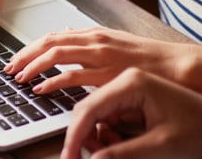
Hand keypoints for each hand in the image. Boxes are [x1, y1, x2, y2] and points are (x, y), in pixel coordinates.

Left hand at [4, 27, 201, 93]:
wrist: (179, 66)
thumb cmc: (149, 58)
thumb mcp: (115, 41)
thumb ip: (89, 39)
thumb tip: (67, 31)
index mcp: (94, 34)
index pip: (52, 36)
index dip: (30, 47)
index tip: (15, 58)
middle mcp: (94, 41)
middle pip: (48, 43)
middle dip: (24, 55)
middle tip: (8, 67)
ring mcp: (100, 56)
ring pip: (55, 55)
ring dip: (32, 66)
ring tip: (18, 77)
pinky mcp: (107, 74)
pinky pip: (72, 76)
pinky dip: (52, 81)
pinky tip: (40, 88)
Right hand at [62, 68, 201, 158]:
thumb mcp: (162, 145)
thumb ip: (123, 154)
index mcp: (131, 82)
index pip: (88, 109)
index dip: (75, 136)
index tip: (69, 157)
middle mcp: (125, 80)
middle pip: (87, 110)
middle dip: (84, 137)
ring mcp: (128, 88)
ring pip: (95, 115)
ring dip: (97, 137)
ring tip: (113, 151)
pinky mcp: (132, 99)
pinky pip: (107, 117)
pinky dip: (108, 134)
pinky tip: (119, 144)